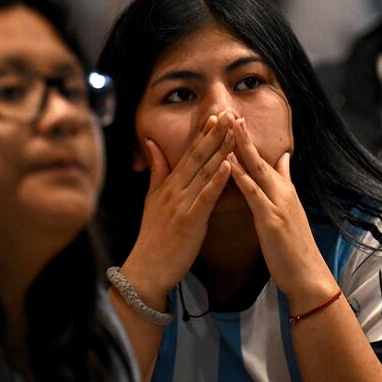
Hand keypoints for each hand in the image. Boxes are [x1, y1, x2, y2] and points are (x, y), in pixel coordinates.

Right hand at [122, 113, 234, 306]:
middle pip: (198, 156)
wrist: (147, 268)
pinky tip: (229, 165)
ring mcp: (182, 203)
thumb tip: (152, 144)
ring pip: (204, 171)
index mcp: (169, 184)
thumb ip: (157, 171)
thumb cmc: (154, 236)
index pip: (188, 153)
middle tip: (230, 113)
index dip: (203, 134)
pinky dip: (217, 180)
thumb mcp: (151, 199)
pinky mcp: (190, 220)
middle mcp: (175, 189)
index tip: (216, 115)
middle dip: (215, 134)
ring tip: (234, 131)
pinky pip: (206, 196)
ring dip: (220, 150)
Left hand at [228, 117, 337, 308]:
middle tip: (230, 112)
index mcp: (285, 191)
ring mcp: (278, 204)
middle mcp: (283, 192)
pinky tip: (229, 164)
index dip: (251, 140)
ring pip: (257, 170)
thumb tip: (284, 160)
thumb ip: (285, 184)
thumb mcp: (290, 211)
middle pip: (260, 158)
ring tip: (228, 127)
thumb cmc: (294, 248)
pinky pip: (253, 193)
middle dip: (244, 135)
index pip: (266, 160)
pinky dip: (241, 176)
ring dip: (241, 147)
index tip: (237, 119)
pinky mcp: (272, 218)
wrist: (308, 275)